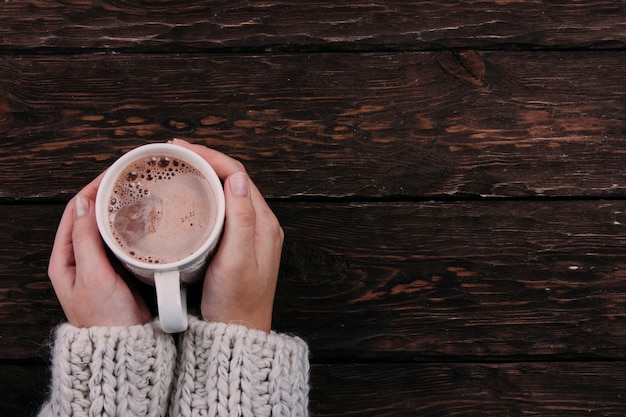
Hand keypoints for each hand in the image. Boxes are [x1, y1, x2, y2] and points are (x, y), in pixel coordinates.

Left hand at [48, 173, 151, 326]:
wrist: (126, 346)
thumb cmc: (105, 317)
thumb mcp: (91, 275)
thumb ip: (85, 239)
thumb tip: (82, 204)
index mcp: (65, 259)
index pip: (74, 212)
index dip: (91, 189)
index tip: (111, 174)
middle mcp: (81, 259)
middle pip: (90, 216)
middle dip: (107, 194)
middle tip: (128, 178)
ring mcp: (101, 264)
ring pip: (107, 226)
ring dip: (119, 208)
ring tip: (137, 192)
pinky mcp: (120, 270)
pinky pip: (123, 240)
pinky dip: (131, 225)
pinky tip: (145, 219)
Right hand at [171, 139, 283, 332]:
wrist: (236, 333)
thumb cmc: (236, 302)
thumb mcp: (237, 260)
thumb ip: (242, 219)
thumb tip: (237, 178)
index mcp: (263, 223)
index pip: (238, 175)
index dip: (211, 157)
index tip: (183, 149)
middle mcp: (260, 224)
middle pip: (233, 179)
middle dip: (205, 160)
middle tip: (175, 153)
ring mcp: (249, 234)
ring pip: (227, 193)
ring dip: (205, 175)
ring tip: (179, 166)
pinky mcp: (236, 244)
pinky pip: (223, 209)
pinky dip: (205, 195)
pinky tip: (189, 196)